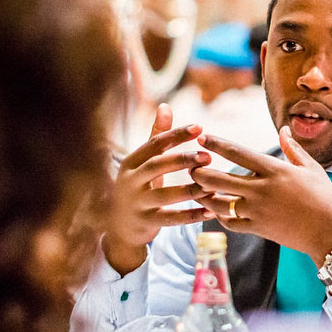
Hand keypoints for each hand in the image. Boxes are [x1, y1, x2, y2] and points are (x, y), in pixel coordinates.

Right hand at [102, 103, 214, 273]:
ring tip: (212, 186)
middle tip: (208, 157)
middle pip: (157, 166)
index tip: (200, 127)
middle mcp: (130, 181)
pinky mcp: (145, 223)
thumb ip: (156, 136)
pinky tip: (211, 211)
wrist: (118, 226)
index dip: (176, 135)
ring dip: (191, 190)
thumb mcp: (142, 162)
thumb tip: (166, 105)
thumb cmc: (137, 186)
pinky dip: (192, 216)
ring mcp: (137, 203)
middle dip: (183, 160)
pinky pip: (171, 219)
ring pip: (165, 195)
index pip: (154, 144)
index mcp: (131, 162)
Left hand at [190, 126, 331, 262]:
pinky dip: (219, 215)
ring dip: (203, 195)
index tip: (201, 137)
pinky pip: (229, 222)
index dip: (216, 144)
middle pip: (219, 178)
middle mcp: (262, 189)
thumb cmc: (324, 197)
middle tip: (189, 165)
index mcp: (275, 170)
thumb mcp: (311, 168)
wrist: (330, 232)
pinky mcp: (257, 228)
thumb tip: (284, 129)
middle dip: (200, 171)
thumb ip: (293, 148)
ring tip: (194, 188)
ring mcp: (257, 211)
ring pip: (219, 202)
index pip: (238, 153)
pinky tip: (214, 209)